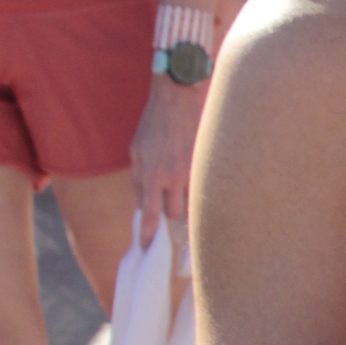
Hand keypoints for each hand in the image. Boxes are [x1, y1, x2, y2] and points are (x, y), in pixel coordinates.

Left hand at [130, 75, 203, 246]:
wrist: (181, 96)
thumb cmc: (155, 123)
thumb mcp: (137, 151)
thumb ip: (139, 180)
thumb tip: (143, 206)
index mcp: (152, 175)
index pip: (150, 216)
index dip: (148, 236)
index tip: (147, 248)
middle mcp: (174, 177)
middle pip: (175, 215)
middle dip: (171, 217)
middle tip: (170, 216)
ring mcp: (195, 170)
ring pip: (194, 202)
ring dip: (188, 204)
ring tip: (188, 200)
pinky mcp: (209, 163)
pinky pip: (206, 186)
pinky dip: (202, 189)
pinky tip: (201, 184)